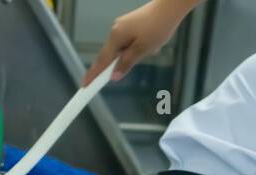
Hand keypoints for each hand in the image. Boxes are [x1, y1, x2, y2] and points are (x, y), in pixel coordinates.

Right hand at [82, 0, 198, 86]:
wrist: (170, 7)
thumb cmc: (158, 27)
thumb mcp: (143, 49)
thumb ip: (126, 63)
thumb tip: (113, 76)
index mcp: (116, 37)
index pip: (101, 61)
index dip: (93, 75)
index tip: (84, 85)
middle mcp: (115, 30)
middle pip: (110, 55)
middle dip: (120, 62)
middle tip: (130, 64)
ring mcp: (122, 25)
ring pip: (122, 49)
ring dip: (133, 54)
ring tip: (152, 48)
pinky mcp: (130, 24)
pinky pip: (128, 41)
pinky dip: (137, 47)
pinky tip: (152, 43)